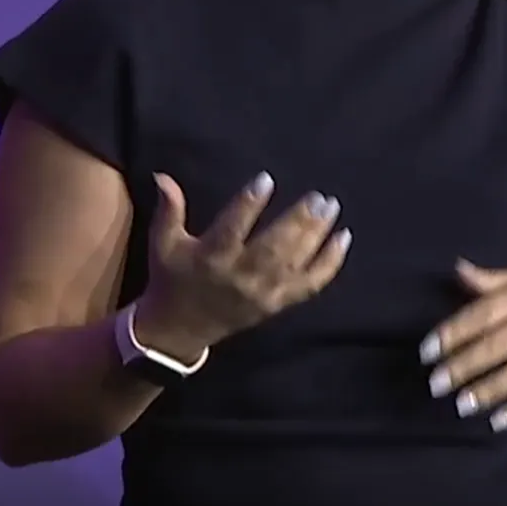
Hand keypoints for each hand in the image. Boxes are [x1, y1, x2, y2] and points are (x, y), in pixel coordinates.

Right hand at [133, 171, 351, 358]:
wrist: (179, 330)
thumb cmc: (173, 278)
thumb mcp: (163, 243)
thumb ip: (169, 209)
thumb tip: (163, 175)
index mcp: (210, 258)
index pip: (232, 228)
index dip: (248, 203)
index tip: (266, 179)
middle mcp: (239, 277)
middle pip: (273, 248)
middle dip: (297, 222)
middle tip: (318, 197)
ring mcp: (262, 293)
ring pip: (294, 264)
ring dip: (316, 235)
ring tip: (331, 207)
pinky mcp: (277, 304)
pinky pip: (309, 285)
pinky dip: (329, 264)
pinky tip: (343, 239)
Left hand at [420, 260, 506, 431]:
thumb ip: (491, 280)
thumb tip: (455, 267)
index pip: (480, 314)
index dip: (451, 333)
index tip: (426, 353)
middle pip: (495, 347)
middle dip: (463, 368)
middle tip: (435, 385)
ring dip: (488, 391)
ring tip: (462, 407)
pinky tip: (500, 421)